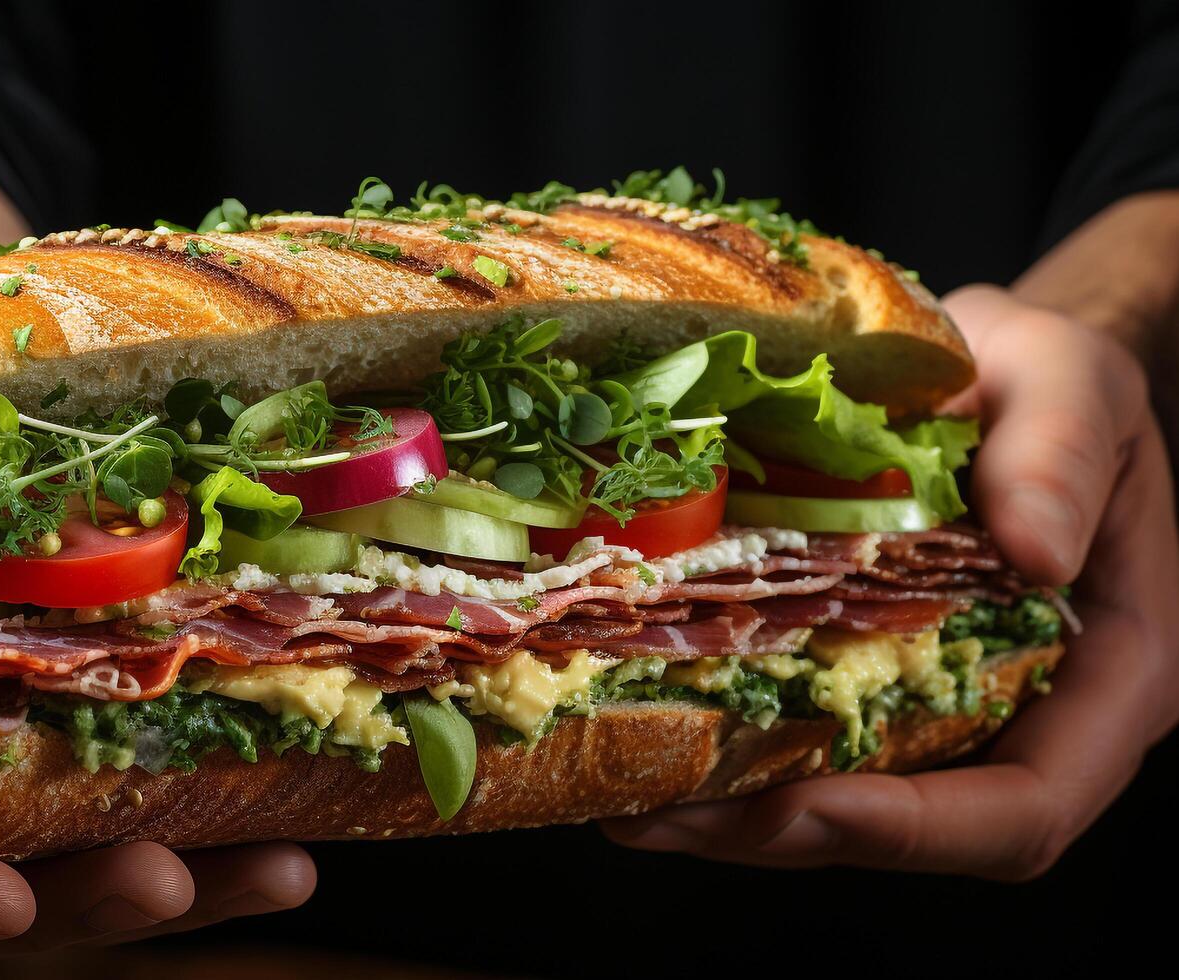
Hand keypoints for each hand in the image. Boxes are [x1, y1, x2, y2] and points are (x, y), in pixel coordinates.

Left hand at [600, 285, 1178, 879]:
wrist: (997, 365)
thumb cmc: (1051, 376)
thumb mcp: (1072, 379)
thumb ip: (1064, 452)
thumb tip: (1040, 552)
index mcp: (1112, 673)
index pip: (1025, 805)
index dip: (917, 829)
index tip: (803, 800)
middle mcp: (1028, 717)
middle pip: (911, 831)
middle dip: (782, 834)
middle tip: (661, 815)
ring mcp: (942, 709)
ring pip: (843, 805)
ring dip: (729, 817)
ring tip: (625, 803)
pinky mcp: (871, 682)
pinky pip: (804, 741)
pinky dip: (723, 752)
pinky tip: (634, 733)